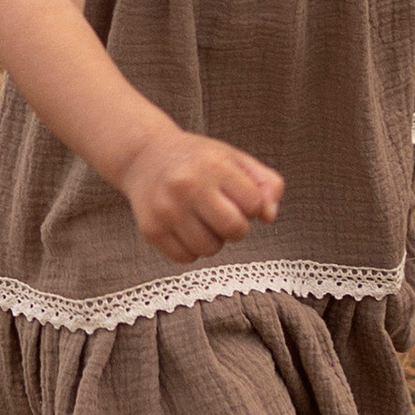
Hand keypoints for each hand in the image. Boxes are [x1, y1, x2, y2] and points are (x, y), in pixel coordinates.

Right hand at [120, 125, 283, 261]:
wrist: (145, 156)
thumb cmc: (198, 160)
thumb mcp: (236, 159)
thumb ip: (267, 183)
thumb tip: (269, 217)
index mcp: (213, 165)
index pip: (253, 204)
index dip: (252, 205)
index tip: (238, 197)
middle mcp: (188, 186)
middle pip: (234, 230)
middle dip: (237, 227)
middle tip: (225, 214)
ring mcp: (167, 210)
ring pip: (210, 249)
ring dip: (214, 240)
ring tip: (203, 219)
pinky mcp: (151, 230)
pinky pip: (185, 258)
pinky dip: (191, 249)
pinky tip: (186, 228)